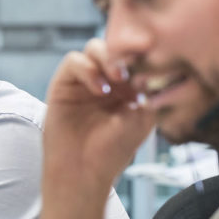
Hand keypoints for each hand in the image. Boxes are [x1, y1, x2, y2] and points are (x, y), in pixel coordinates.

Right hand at [38, 38, 154, 218]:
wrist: (84, 171)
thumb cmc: (113, 151)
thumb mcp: (143, 117)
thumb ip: (149, 88)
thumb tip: (152, 62)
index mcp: (126, 87)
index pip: (134, 57)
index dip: (144, 54)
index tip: (155, 57)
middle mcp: (105, 81)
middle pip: (114, 47)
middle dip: (126, 53)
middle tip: (134, 70)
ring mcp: (83, 81)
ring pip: (93, 48)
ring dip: (108, 57)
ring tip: (118, 78)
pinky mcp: (62, 84)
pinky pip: (73, 61)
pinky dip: (87, 69)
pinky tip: (100, 90)